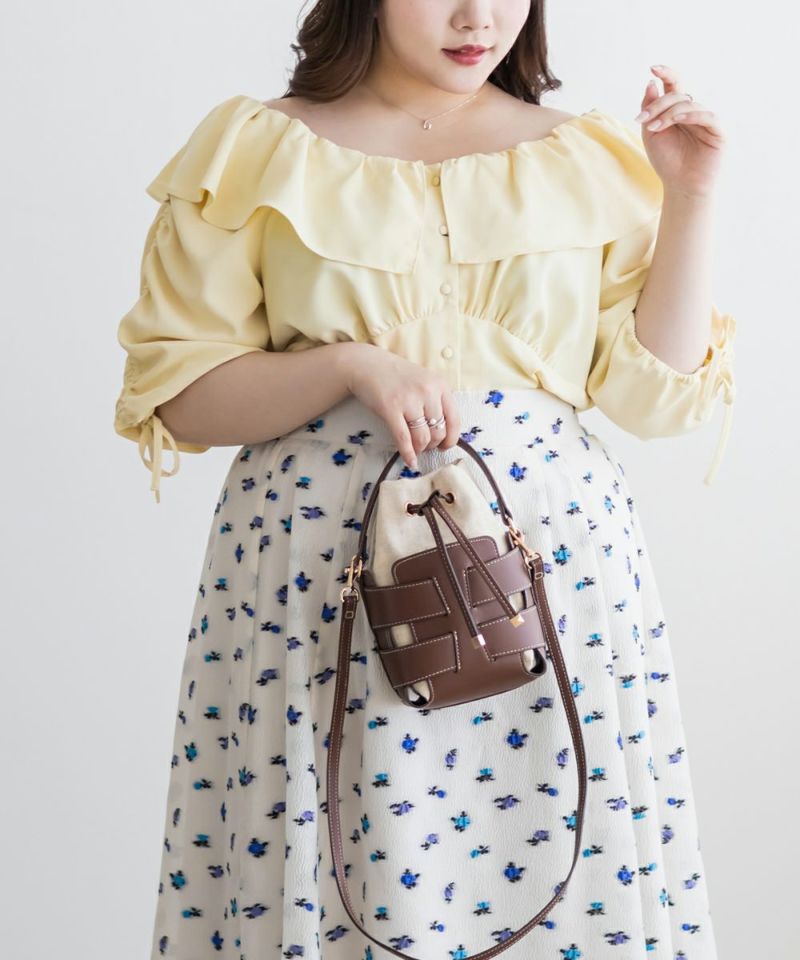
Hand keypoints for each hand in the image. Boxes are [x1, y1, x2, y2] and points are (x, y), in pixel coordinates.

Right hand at [338, 343, 460, 470]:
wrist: (367, 365)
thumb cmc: (397, 376)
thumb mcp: (424, 381)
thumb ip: (436, 401)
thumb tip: (443, 434)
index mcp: (440, 384)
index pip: (454, 419)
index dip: (451, 438)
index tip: (444, 446)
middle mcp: (428, 391)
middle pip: (438, 431)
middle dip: (433, 444)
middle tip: (425, 446)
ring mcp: (409, 400)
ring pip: (422, 437)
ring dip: (420, 449)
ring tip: (415, 449)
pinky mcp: (390, 408)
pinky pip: (403, 438)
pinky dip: (408, 453)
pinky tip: (410, 461)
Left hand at [634, 64, 726, 199]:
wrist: (680, 186)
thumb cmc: (667, 161)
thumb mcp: (651, 133)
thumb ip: (650, 109)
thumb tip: (652, 83)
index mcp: (677, 110)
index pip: (674, 85)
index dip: (666, 74)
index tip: (652, 68)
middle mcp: (693, 112)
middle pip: (677, 95)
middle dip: (657, 104)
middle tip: (642, 119)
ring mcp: (706, 120)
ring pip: (688, 104)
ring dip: (668, 113)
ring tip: (654, 128)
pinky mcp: (718, 131)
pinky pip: (707, 116)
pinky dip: (690, 115)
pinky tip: (676, 121)